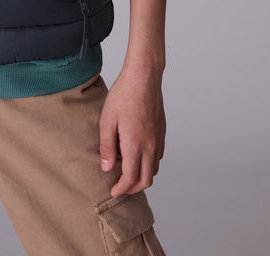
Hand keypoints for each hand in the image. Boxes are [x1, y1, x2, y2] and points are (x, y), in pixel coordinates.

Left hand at [98, 66, 165, 197]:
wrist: (143, 77)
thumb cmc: (123, 96)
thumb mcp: (107, 120)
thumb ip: (107, 147)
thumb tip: (107, 167)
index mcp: (135, 145)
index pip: (131, 179)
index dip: (121, 189)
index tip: (113, 192)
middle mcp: (150, 146)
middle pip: (146, 180)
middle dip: (133, 188)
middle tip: (120, 187)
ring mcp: (158, 139)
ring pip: (155, 169)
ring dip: (143, 176)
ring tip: (128, 171)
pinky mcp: (162, 131)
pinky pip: (159, 156)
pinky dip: (150, 163)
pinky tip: (138, 155)